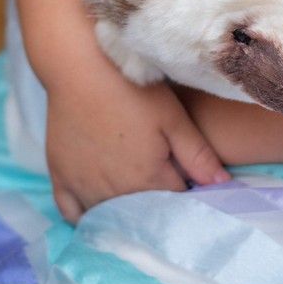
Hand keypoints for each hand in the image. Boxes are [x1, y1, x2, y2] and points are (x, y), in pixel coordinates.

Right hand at [43, 47, 229, 222]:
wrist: (81, 67)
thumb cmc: (133, 89)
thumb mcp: (173, 118)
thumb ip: (198, 155)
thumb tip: (222, 184)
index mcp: (147, 179)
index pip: (174, 202)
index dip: (184, 188)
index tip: (187, 175)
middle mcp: (114, 192)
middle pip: (142, 213)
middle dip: (157, 204)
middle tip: (161, 177)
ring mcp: (84, 187)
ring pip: (109, 216)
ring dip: (124, 212)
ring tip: (134, 189)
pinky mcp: (60, 177)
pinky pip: (71, 213)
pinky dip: (86, 216)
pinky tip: (99, 206)